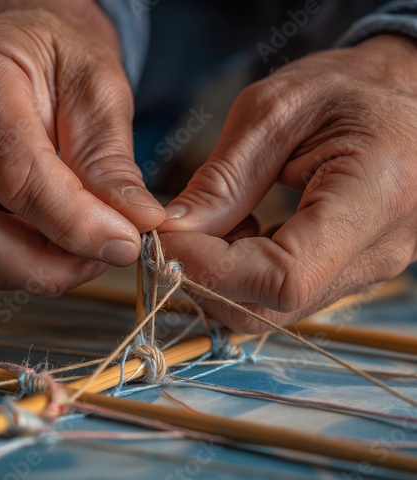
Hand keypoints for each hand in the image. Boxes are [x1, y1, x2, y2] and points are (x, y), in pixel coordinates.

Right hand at [0, 2, 163, 294]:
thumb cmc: (57, 60)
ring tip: (90, 247)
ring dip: (38, 269)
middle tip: (108, 254)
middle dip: (49, 264)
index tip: (126, 243)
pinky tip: (61, 244)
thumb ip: (111, 162)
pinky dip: (24, 266)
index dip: (77, 223)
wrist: (23, 53)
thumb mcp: (97, 89)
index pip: (16, 174)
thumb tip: (139, 222)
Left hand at [159, 35, 416, 331]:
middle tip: (179, 232)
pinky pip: (281, 296)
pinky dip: (242, 272)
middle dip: (205, 277)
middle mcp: (377, 251)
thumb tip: (175, 232)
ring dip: (222, 275)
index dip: (212, 270)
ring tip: (218, 219)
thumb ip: (223, 180)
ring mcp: (365, 271)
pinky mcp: (348, 273)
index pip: (282, 277)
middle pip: (269, 306)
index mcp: (375, 197)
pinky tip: (242, 230)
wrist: (399, 98)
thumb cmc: (346, 90)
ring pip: (270, 308)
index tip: (167, 241)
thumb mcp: (275, 113)